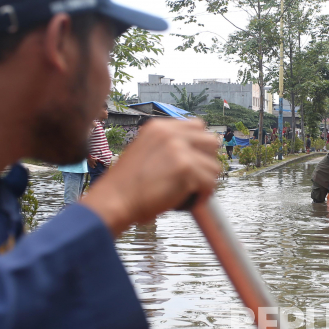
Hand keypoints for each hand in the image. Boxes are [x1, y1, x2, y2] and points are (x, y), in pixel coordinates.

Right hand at [80, 119, 219, 235]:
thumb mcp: (144, 151)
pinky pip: (210, 185)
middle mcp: (170, 133)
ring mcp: (179, 149)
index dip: (199, 148)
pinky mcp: (185, 169)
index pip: (198, 126)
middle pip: (212, 142)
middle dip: (206, 162)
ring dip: (203, 184)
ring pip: (214, 167)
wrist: (114, 200)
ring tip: (183, 193)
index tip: (191, 164)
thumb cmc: (127, 185)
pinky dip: (200, 198)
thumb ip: (167, 147)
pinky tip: (183, 202)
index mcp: (159, 127)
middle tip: (191, 179)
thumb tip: (195, 154)